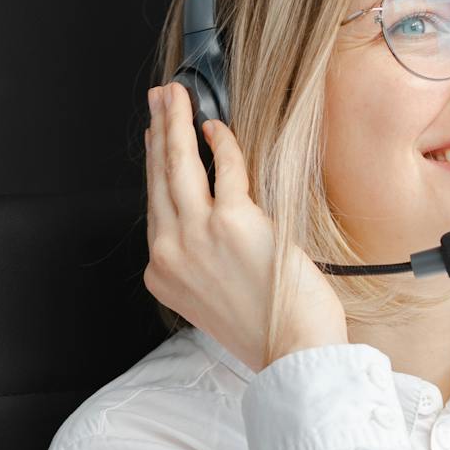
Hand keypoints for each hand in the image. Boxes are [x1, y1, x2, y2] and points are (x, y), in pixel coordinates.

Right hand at [144, 83, 347, 370]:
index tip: (157, 139)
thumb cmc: (269, 327)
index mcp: (163, 273)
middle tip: (159, 101)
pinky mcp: (232, 222)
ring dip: (175, 124)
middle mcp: (170, 253)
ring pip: (178, 166)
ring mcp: (197, 236)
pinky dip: (223, 143)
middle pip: (158, 179)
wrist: (293, 352)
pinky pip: (226, 169)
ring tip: (174, 97)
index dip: (155, 166)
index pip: (155, 207)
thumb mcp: (216, 294)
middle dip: (158, 132)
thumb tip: (216, 214)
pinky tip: (217, 126)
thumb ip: (204, 256)